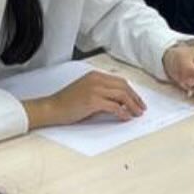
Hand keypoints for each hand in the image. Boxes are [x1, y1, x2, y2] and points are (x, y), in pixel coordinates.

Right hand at [23, 71, 146, 128]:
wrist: (52, 108)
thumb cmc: (68, 102)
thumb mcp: (88, 92)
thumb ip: (104, 93)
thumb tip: (121, 103)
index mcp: (95, 76)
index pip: (120, 81)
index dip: (132, 91)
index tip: (138, 101)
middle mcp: (96, 79)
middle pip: (124, 87)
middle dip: (135, 98)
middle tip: (141, 108)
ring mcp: (95, 89)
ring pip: (121, 95)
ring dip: (132, 105)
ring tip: (137, 114)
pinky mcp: (93, 101)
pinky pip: (114, 106)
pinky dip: (122, 113)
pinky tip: (126, 118)